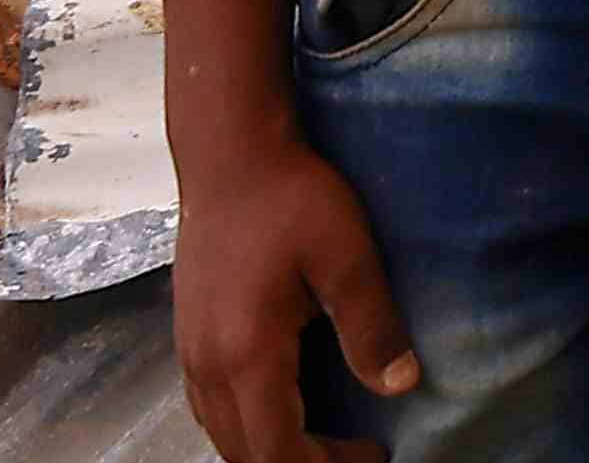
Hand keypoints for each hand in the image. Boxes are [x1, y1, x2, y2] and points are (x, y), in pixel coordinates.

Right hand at [166, 0, 417, 462]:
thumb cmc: (292, 197)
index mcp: (245, 355)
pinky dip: (246, 425)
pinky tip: (280, 408)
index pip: (276, 449)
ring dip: (268, 448)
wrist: (230, 155)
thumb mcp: (347, 256)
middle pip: (244, 453)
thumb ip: (372, 325)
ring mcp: (189, 354)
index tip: (371, 455)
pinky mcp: (187, 337)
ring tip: (324, 441)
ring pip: (222, 434)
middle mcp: (206, 366)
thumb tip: (400, 385)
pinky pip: (210, 407)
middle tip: (355, 454)